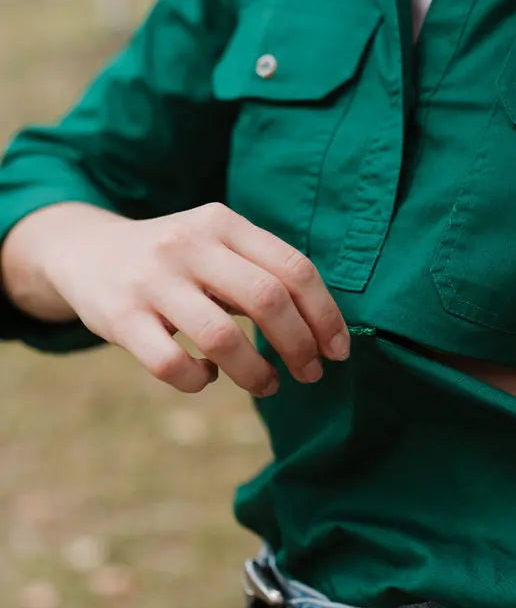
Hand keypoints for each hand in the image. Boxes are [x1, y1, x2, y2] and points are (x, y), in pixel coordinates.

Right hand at [45, 202, 350, 396]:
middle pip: (267, 299)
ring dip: (256, 373)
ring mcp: (151, 280)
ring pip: (221, 338)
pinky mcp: (119, 317)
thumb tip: (324, 331)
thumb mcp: (216, 245)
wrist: (85, 252)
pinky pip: (171, 364)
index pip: (294, 268)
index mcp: (222, 222)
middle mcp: (188, 244)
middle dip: (300, 345)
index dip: (325, 315)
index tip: (338, 351)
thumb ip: (263, 272)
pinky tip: (205, 375)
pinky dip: (198, 380)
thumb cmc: (175, 261)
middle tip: (310, 373)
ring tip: (268, 385)